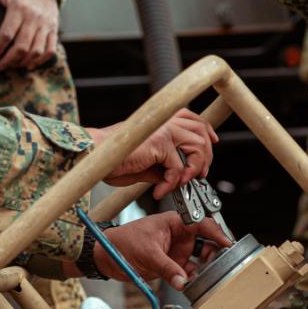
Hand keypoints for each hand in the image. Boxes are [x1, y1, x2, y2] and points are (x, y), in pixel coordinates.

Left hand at [0, 0, 58, 70]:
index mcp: (18, 8)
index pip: (7, 34)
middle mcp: (33, 17)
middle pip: (21, 46)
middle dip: (9, 60)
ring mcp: (46, 24)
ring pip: (36, 51)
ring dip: (23, 62)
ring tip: (13, 66)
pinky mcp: (54, 28)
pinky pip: (50, 49)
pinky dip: (40, 61)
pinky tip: (29, 65)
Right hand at [90, 110, 217, 197]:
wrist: (94, 157)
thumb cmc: (113, 159)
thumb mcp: (146, 161)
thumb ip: (164, 163)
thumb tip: (179, 175)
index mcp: (160, 119)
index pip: (193, 118)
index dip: (207, 131)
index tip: (213, 144)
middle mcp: (164, 120)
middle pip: (202, 132)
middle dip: (205, 157)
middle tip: (197, 176)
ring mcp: (164, 129)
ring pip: (197, 147)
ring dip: (192, 170)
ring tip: (178, 184)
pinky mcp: (160, 143)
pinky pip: (178, 167)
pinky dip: (172, 183)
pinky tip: (159, 190)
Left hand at [94, 214, 230, 290]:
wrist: (107, 256)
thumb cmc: (123, 242)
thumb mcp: (148, 253)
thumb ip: (167, 268)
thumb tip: (183, 281)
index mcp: (174, 222)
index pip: (201, 223)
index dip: (216, 232)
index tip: (227, 243)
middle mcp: (179, 235)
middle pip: (205, 240)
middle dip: (215, 250)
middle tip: (221, 261)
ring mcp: (176, 250)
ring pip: (199, 257)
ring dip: (206, 265)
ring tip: (211, 274)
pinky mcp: (172, 264)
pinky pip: (188, 271)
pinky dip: (194, 277)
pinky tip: (196, 282)